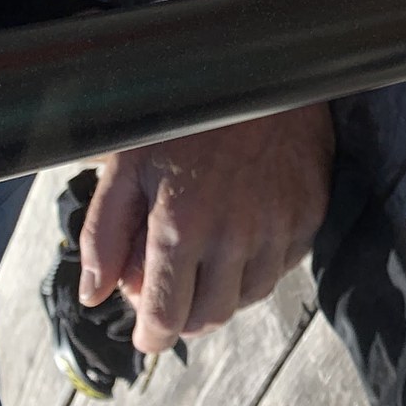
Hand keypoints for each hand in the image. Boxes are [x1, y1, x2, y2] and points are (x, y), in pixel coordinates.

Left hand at [78, 102, 333, 353]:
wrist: (260, 68)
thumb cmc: (187, 112)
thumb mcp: (128, 162)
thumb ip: (104, 234)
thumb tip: (95, 294)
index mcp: (180, 226)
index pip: (166, 319)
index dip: (151, 337)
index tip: (148, 332)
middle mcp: (234, 235)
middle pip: (211, 318)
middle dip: (186, 318)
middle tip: (175, 292)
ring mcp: (278, 226)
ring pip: (250, 297)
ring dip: (225, 291)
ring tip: (210, 259)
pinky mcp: (309, 213)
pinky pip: (284, 266)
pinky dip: (261, 265)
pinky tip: (245, 236)